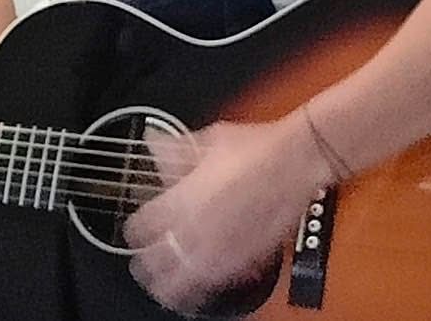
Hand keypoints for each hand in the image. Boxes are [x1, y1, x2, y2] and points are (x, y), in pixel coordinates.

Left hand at [124, 110, 333, 313]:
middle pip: (155, 264)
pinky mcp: (246, 262)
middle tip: (142, 264)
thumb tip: (152, 144)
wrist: (297, 160)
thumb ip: (174, 149)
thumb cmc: (257, 147)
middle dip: (145, 265)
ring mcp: (221, 250)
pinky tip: (199, 289)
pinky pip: (215, 286)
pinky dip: (203, 289)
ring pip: (182, 284)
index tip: (134, 231)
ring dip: (169, 286)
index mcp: (181, 200)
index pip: (140, 228)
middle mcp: (196, 230)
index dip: (133, 231)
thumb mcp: (207, 140)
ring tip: (163, 288)